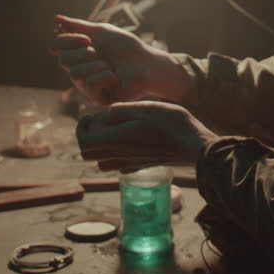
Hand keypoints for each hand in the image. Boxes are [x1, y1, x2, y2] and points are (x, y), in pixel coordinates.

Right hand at [49, 15, 191, 105]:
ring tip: (111, 67)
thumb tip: (55, 19)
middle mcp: (79, 69)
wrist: (147, 64)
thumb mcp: (102, 33)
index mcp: (78, 53)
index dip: (66, 41)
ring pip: (75, 73)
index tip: (87, 39)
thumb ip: (78, 27)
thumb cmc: (127, 48)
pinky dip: (104, 77)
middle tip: (101, 54)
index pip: (56, 46)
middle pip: (63, 60)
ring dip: (96, 66)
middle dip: (84, 53)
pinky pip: (89, 84)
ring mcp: (86, 86)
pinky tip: (115, 78)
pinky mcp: (96, 99)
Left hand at [76, 101, 217, 171]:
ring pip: (101, 162)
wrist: (193, 145)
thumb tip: (105, 114)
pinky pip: (118, 166)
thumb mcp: (144, 107)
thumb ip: (119, 110)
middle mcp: (120, 156)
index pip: (83, 142)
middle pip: (88, 155)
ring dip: (100, 147)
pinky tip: (129, 141)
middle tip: (97, 122)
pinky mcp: (141, 166)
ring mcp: (130, 164)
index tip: (89, 116)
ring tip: (112, 131)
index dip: (80, 129)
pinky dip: (115, 154)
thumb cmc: (171, 123)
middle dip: (87, 138)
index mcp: (117, 140)